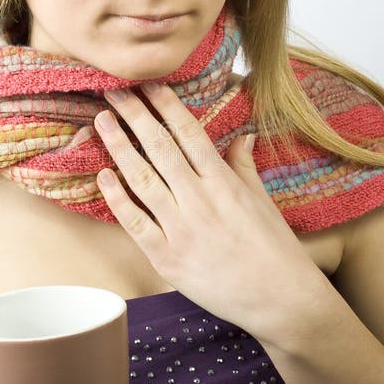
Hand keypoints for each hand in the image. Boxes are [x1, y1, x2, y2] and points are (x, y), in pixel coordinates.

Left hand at [94, 82, 329, 345]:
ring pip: (142, 179)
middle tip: (113, 91)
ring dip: (119, 147)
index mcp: (223, 182)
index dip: (165, 106)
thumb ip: (244, 166)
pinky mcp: (167, 258)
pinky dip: (118, 199)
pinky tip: (104, 177)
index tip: (147, 84)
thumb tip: (243, 136)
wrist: (281, 299)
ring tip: (102, 122)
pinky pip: (136, 223)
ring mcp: (181, 229)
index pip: (188, 133)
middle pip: (160, 148)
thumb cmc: (275, 249)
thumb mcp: (263, 201)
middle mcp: (200, 199)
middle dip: (134, 115)